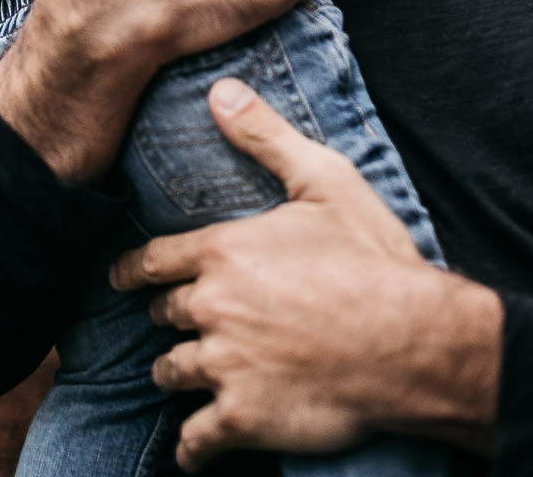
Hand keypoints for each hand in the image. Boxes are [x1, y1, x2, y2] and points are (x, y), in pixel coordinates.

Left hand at [112, 79, 500, 471]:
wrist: (412, 341)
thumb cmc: (371, 258)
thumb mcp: (323, 180)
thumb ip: (265, 136)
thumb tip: (220, 91)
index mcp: (223, 251)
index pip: (152, 262)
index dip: (134, 271)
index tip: (120, 279)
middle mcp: (212, 307)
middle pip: (165, 317)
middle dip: (173, 318)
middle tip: (187, 323)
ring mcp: (223, 366)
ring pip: (173, 373)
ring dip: (181, 373)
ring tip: (194, 375)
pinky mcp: (242, 418)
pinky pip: (195, 441)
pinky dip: (194, 447)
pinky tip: (199, 448)